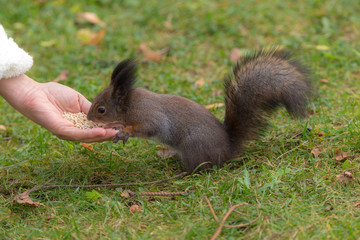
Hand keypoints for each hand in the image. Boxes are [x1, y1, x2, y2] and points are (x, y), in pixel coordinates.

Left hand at [0, 74, 116, 141]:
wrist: (35, 92)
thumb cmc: (54, 94)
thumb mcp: (78, 101)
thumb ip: (91, 109)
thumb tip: (104, 116)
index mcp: (78, 124)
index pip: (96, 129)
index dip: (109, 128)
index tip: (122, 125)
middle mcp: (73, 131)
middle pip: (94, 137)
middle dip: (109, 134)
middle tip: (122, 131)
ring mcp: (67, 132)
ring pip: (88, 138)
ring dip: (103, 136)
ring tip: (115, 132)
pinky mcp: (60, 130)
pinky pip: (78, 134)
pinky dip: (91, 134)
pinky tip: (102, 131)